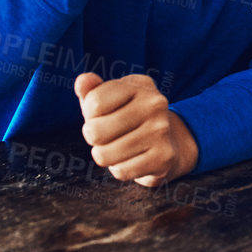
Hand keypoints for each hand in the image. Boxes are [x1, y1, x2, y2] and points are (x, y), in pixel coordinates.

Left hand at [75, 72, 197, 185]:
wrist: (169, 143)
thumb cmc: (129, 119)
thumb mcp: (111, 100)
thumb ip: (92, 91)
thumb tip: (82, 81)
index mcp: (140, 85)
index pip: (93, 102)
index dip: (90, 114)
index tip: (104, 115)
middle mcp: (154, 104)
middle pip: (94, 131)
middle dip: (94, 138)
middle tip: (109, 135)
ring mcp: (161, 131)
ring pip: (103, 155)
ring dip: (106, 156)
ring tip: (121, 147)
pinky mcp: (163, 157)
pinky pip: (120, 171)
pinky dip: (120, 169)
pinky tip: (133, 159)